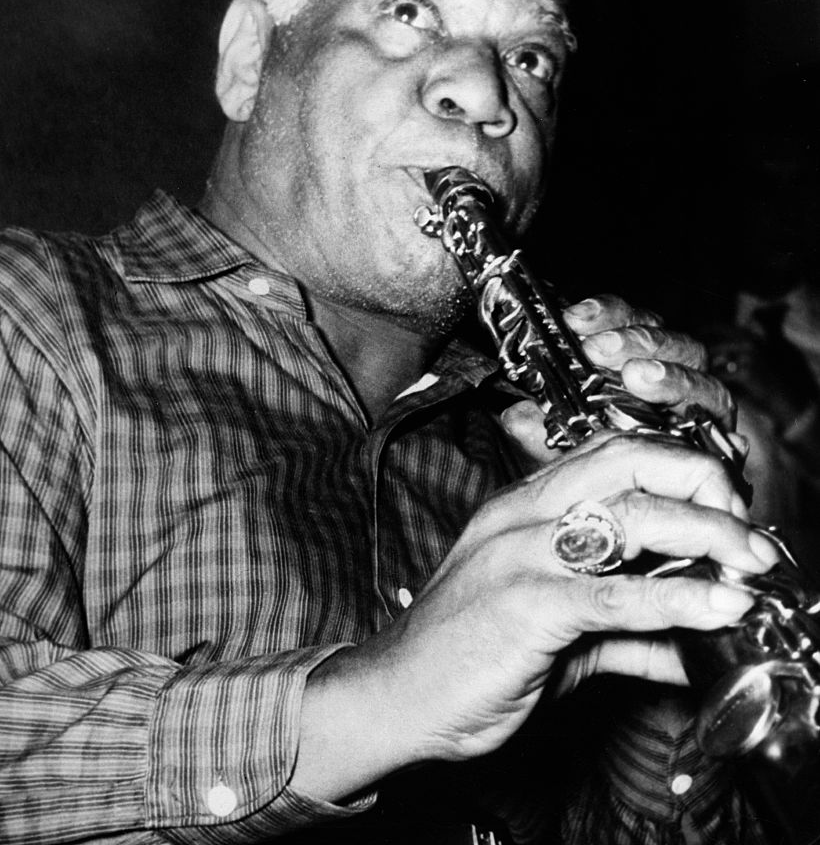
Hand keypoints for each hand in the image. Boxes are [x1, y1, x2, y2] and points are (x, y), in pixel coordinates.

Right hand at [293, 435, 778, 801]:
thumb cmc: (468, 655)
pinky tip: (718, 609)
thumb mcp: (556, 632)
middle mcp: (522, 514)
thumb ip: (623, 629)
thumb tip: (686, 646)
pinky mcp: (524, 603)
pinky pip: (614, 594)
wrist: (394, 695)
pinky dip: (677, 599)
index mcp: (523, 506)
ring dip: (705, 534)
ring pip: (628, 517)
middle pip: (626, 461)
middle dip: (698, 481)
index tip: (721, 504)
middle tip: (745, 524)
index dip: (675, 467)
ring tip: (751, 561)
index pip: (610, 452)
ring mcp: (519, 553)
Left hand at [502, 293, 740, 464]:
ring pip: (700, 375)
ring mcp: (702, 413)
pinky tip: (683, 419)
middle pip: (671, 343)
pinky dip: (705, 415)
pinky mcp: (724, 446)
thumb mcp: (556, 451)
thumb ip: (538, 431)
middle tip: (600, 349)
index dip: (606, 314)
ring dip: (669, 373)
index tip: (575, 319)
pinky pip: (723, 422)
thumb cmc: (594, 479)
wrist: (628, 530)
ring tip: (637, 376)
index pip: (627, 323)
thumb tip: (514, 415)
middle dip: (635, 339)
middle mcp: (674, 385)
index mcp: (634, 370)